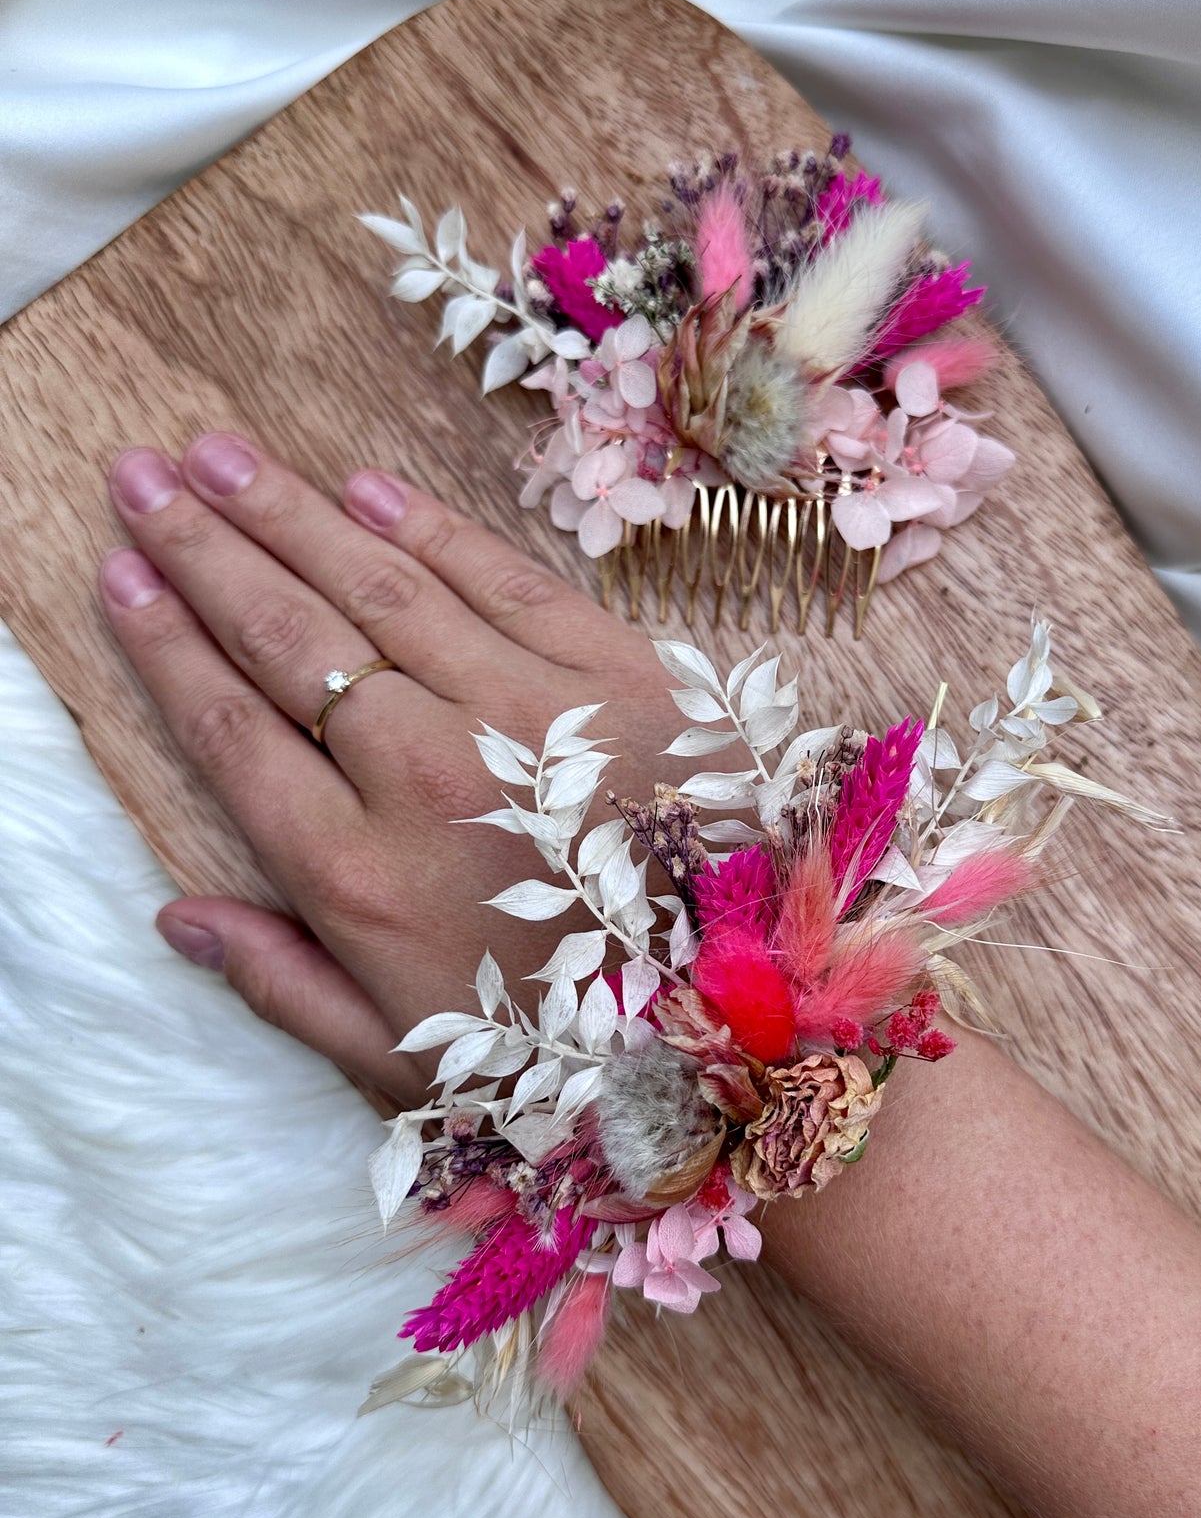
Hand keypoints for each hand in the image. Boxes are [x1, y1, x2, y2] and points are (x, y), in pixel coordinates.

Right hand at [100, 432, 676, 1104]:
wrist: (760, 1014)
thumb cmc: (574, 1049)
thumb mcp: (410, 1062)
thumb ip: (286, 986)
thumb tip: (179, 916)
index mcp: (361, 879)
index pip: (233, 732)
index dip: (167, 644)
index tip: (122, 575)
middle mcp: (428, 777)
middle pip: (288, 639)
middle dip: (203, 550)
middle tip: (145, 474)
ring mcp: (526, 715)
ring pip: (379, 591)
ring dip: (291, 513)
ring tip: (222, 455)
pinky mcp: (620, 677)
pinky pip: (503, 581)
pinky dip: (430, 530)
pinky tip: (367, 488)